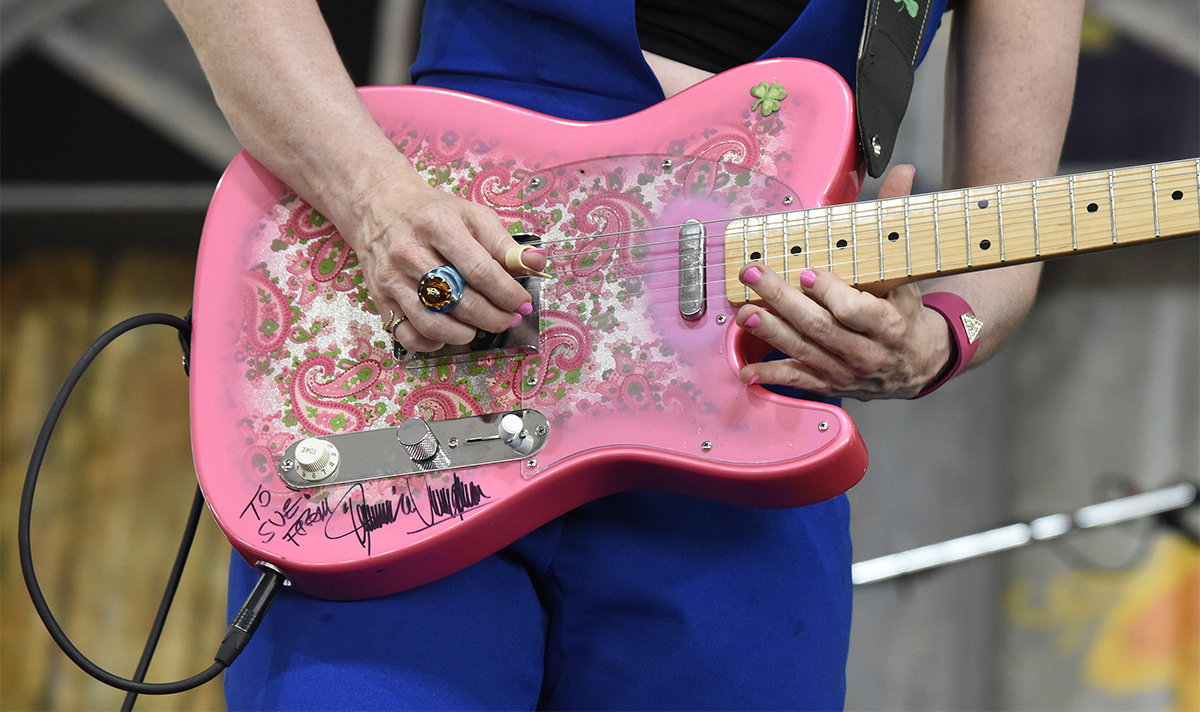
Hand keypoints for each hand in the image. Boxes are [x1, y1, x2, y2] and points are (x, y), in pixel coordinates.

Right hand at [340, 165, 547, 352]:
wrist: (380, 207)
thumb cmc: (433, 213)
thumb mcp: (472, 215)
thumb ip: (504, 244)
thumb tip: (536, 263)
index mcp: (438, 226)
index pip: (480, 270)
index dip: (507, 293)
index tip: (521, 303)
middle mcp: (409, 252)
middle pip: (459, 300)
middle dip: (492, 317)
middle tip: (507, 318)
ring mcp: (391, 277)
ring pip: (432, 323)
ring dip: (465, 334)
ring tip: (480, 327)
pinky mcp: (380, 297)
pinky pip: (407, 334)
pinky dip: (432, 342)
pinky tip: (448, 333)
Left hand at [734, 165, 952, 399]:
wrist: (919, 362)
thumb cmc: (906, 312)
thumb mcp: (907, 271)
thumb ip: (897, 223)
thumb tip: (903, 171)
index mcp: (889, 324)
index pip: (857, 310)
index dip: (831, 293)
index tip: (808, 273)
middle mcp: (867, 351)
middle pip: (820, 326)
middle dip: (782, 300)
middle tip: (753, 276)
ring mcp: (846, 370)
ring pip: (805, 350)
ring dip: (771, 331)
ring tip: (745, 313)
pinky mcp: (830, 383)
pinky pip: (799, 381)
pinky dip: (772, 375)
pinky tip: (748, 371)